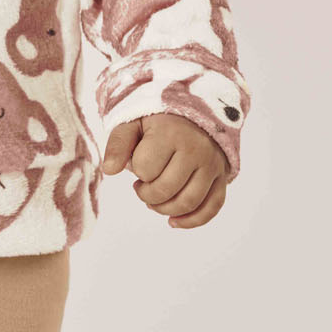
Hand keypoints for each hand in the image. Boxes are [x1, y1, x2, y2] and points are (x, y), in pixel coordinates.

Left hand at [100, 113, 228, 228]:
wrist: (194, 110)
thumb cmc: (158, 120)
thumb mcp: (132, 123)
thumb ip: (118, 145)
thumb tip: (109, 170)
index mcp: (171, 134)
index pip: (145, 169)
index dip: (136, 170)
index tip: (137, 161)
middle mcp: (196, 149)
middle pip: (166, 190)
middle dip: (146, 195)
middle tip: (141, 186)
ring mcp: (212, 164)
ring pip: (188, 202)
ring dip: (165, 209)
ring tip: (154, 200)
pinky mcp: (222, 176)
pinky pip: (212, 207)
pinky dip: (192, 220)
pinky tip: (174, 221)